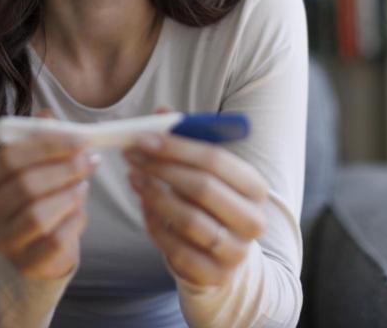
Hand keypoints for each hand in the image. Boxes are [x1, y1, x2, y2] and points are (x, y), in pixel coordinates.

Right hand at [0, 109, 99, 280]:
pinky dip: (73, 221)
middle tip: (90, 160)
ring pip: (37, 215)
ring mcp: (3, 241)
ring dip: (69, 195)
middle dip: (64, 169)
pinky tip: (79, 211)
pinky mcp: (26, 264)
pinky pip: (54, 241)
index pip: (10, 157)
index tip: (81, 138)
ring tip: (84, 185)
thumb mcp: (37, 165)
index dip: (48, 145)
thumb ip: (40, 139)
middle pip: (25, 185)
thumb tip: (46, 116)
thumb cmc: (38, 197)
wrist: (36, 248)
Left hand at [123, 107, 268, 287]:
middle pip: (202, 188)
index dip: (176, 148)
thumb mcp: (205, 169)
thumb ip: (186, 140)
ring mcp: (235, 251)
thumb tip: (161, 112)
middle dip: (162, 169)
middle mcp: (252, 220)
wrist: (225, 254)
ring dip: (154, 196)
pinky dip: (155, 226)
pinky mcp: (214, 275)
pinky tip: (145, 208)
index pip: (215, 160)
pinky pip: (176, 249)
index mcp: (255, 187)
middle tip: (132, 156)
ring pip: (188, 220)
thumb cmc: (212, 200)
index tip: (143, 139)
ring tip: (134, 178)